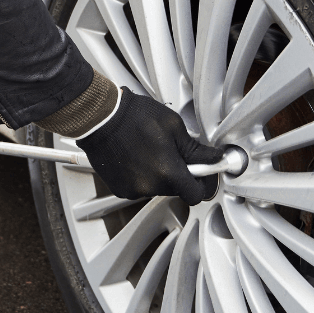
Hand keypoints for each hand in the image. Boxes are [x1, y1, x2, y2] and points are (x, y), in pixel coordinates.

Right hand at [76, 87, 224, 205]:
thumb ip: (195, 149)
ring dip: (158, 174)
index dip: (201, 183)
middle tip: (170, 152)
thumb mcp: (173, 126)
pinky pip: (139, 187)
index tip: (200, 172)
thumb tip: (212, 158)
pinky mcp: (120, 189)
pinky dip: (141, 176)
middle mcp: (150, 187)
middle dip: (177, 173)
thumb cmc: (133, 117)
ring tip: (148, 151)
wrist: (100, 118)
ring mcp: (133, 190)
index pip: (196, 195)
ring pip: (157, 188)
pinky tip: (135, 157)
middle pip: (176, 190)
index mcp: (168, 173)